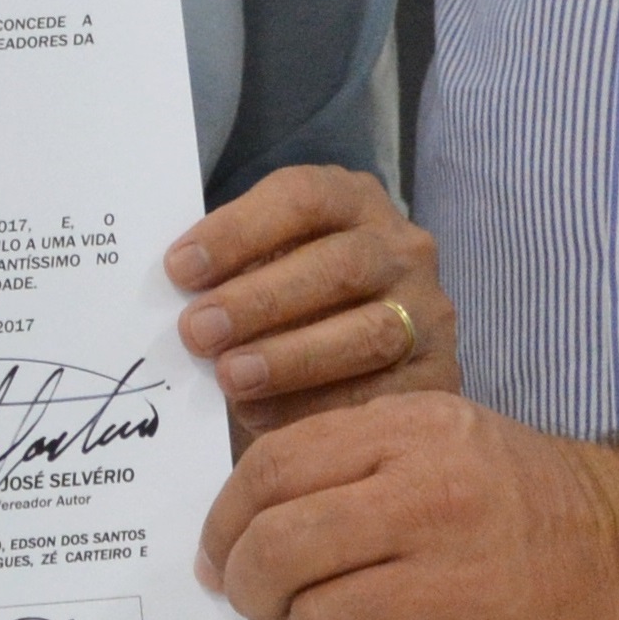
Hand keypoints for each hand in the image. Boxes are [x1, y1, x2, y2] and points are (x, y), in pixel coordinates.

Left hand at [168, 165, 452, 437]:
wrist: (373, 367)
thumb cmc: (294, 308)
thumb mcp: (272, 267)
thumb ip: (234, 275)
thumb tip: (177, 301)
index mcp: (353, 201)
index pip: (302, 198)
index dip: (239, 230)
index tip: (179, 268)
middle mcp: (402, 249)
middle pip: (338, 265)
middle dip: (261, 300)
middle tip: (198, 332)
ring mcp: (429, 313)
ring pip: (369, 331)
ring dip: (292, 358)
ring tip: (230, 379)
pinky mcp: (441, 376)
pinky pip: (386, 397)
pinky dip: (324, 410)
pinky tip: (270, 421)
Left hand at [197, 393, 618, 619]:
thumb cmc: (521, 500)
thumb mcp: (441, 439)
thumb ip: (347, 464)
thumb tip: (236, 533)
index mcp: (414, 435)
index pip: (274, 468)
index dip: (225, 520)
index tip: (220, 555)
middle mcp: (434, 503)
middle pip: (281, 550)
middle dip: (250, 587)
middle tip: (264, 603)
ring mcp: (463, 591)